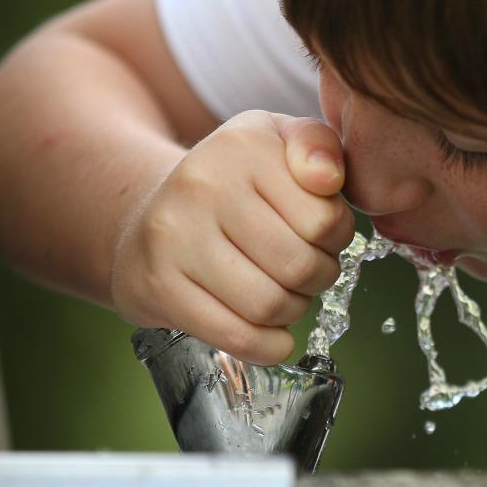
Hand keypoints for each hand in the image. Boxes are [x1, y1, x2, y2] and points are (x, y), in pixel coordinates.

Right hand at [110, 111, 353, 364]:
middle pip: (299, 266)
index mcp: (243, 146)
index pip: (324, 219)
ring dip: (294, 310)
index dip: (339, 237)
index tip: (324, 235)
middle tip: (310, 270)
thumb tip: (327, 178)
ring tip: (287, 292)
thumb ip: (318, 146)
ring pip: (269, 305)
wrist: (147, 213)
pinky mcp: (158, 287)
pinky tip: (274, 334)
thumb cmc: (233, 181)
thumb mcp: (277, 141)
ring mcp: (174, 239)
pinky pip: (234, 335)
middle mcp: (202, 186)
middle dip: (319, 277)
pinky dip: (268, 345)